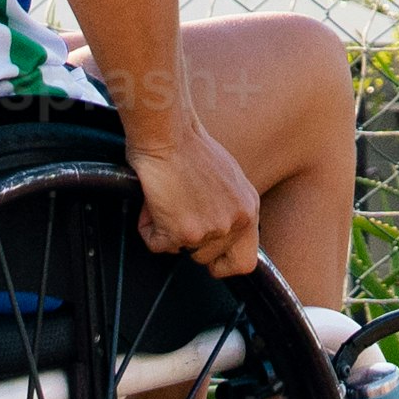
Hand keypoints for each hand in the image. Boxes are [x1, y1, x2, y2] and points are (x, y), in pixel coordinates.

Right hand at [127, 115, 267, 280]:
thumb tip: (218, 232)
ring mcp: (210, 229)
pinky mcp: (182, 232)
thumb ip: (229, 208)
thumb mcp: (229, 180)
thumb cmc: (191, 148)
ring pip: (181, 251)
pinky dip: (148, 229)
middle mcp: (235, 222)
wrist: (168, 134)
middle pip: (208, 259)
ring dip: (167, 232)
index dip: (224, 264)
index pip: (246, 262)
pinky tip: (152, 204)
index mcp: (249, 208)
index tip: (210, 259)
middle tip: (177, 214)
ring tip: (164, 202)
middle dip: (188, 242)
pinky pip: (157, 245)